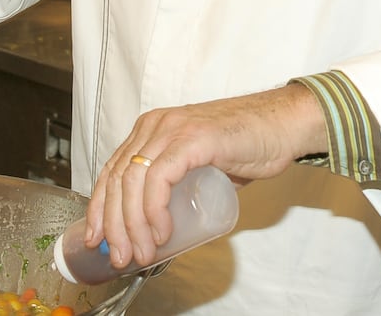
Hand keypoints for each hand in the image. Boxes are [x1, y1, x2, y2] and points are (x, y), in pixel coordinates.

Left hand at [82, 84, 323, 269]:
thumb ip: (177, 182)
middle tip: (121, 256)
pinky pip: (160, 177)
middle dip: (114, 224)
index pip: (112, 170)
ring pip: (133, 181)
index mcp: (151, 129)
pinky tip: (161, 231)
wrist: (283, 125)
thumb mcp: (198, 164)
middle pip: (117, 178)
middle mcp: (155, 125)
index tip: (97, 239)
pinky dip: (154, 208)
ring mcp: (172, 129)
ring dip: (133, 224)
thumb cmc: (247, 145)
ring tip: (143, 251)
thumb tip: (157, 223)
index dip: (99, 207)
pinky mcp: (192, 138)